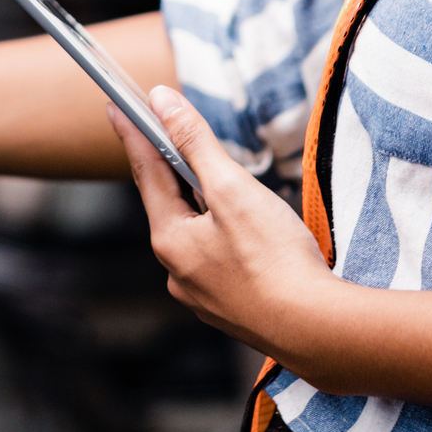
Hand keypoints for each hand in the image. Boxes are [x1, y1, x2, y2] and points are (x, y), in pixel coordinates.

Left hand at [108, 86, 331, 360]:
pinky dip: (219, 233)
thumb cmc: (275, 259)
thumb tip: (162, 101)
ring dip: (198, 202)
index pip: (146, 172)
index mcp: (170, 240)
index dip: (134, 133)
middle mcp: (176, 271)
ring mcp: (202, 293)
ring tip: (212, 178)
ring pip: (193, 233)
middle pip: (168, 203)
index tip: (117, 105)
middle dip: (168, 167)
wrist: (315, 329)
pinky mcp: (229, 306)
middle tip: (163, 132)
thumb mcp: (232, 188)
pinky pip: (214, 258)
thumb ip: (194, 142)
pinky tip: (242, 229)